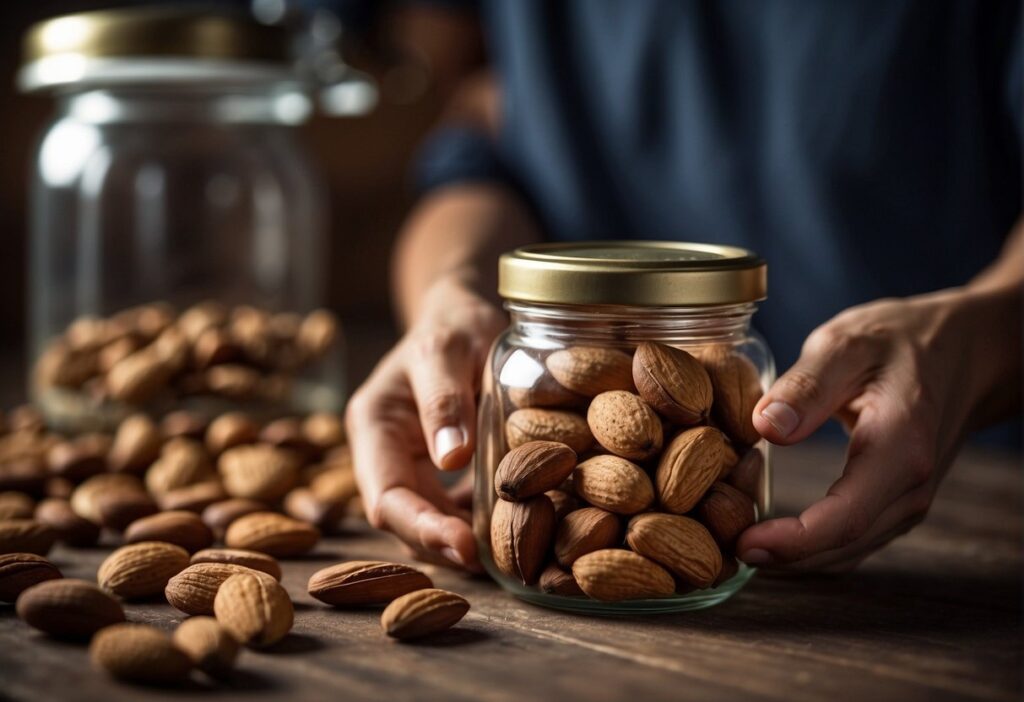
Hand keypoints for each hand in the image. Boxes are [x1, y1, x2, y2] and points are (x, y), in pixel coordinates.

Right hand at [345, 277, 504, 570]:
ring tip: (507, 557)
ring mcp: (408, 464)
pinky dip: (473, 524)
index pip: (386, 495)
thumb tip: (451, 459)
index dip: (421, 528)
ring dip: (459, 542)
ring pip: (426, 519)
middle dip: (443, 546)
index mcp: (373, 424)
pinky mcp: (435, 470)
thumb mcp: (448, 349)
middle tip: (497, 564)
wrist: (461, 314)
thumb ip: (445, 399)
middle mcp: (382, 451)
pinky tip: (510, 532)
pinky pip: (449, 508)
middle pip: (403, 518)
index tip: (466, 548)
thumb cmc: (454, 323)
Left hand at [736, 286, 1016, 571]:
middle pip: (841, 546)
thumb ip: (806, 386)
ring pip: (846, 551)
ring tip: (734, 535)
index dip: (792, 542)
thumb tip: (766, 426)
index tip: (743, 545)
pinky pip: (851, 540)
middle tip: (718, 541)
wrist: (961, 351)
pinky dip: (811, 545)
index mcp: (899, 447)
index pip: (844, 517)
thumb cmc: (898, 342)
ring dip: (793, 555)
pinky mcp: (896, 505)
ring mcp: (908, 502)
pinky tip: (769, 531)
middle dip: (780, 556)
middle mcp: (910, 488)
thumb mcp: (847, 344)